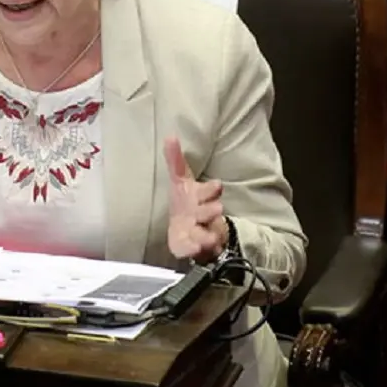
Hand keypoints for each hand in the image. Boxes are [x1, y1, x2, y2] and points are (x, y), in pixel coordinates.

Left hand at [165, 136, 228, 262]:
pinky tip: (193, 249)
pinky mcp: (193, 247)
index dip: (212, 189)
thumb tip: (169, 136)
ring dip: (207, 235)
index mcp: (201, 196)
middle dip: (211, 210)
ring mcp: (201, 231)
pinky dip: (193, 250)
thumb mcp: (179, 179)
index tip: (217, 185)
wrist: (191, 229)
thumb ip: (175, 160)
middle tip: (216, 209)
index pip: (209, 190)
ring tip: (208, 237)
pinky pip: (192, 250)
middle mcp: (204, 213)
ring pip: (206, 233)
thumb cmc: (186, 201)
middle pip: (209, 212)